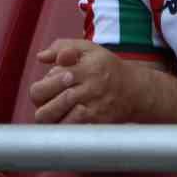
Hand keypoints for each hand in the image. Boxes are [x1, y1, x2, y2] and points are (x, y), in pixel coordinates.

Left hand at [28, 39, 142, 123]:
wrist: (136, 90)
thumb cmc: (106, 67)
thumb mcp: (86, 48)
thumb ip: (60, 47)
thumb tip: (41, 57)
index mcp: (81, 68)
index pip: (48, 82)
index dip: (41, 86)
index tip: (46, 86)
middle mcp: (87, 89)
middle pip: (48, 103)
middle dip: (40, 104)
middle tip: (45, 101)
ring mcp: (92, 108)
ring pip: (57, 119)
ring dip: (50, 118)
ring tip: (52, 112)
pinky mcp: (98, 123)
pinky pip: (72, 129)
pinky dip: (63, 127)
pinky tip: (64, 121)